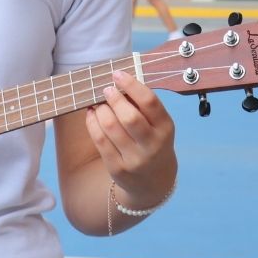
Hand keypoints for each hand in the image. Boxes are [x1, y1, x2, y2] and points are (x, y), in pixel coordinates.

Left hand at [84, 70, 177, 209]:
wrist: (153, 183)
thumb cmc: (153, 144)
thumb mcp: (158, 126)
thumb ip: (143, 107)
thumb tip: (118, 82)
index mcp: (165, 128)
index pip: (150, 102)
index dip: (131, 85)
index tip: (118, 74)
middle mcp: (152, 145)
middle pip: (129, 116)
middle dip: (114, 98)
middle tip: (106, 89)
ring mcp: (134, 159)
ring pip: (111, 127)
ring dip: (101, 109)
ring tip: (98, 103)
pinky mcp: (117, 169)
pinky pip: (100, 141)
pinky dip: (92, 123)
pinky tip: (92, 114)